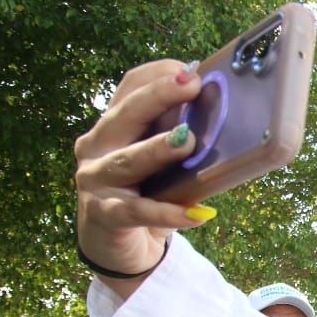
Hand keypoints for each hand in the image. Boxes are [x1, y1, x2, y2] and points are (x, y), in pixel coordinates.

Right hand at [74, 59, 207, 293]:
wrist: (117, 245)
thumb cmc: (145, 193)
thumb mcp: (161, 162)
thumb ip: (178, 137)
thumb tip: (221, 115)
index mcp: (112, 125)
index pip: (129, 88)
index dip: (158, 76)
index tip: (190, 71)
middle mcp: (97, 146)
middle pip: (125, 115)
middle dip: (158, 97)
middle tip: (191, 86)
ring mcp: (95, 180)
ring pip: (128, 160)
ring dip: (158, 149)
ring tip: (187, 141)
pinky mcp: (104, 214)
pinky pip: (139, 211)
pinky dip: (169, 213)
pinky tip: (197, 213)